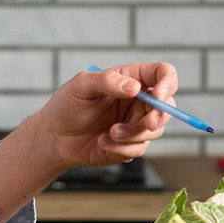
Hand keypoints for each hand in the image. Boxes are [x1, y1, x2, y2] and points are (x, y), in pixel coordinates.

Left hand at [36, 62, 177, 167]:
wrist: (55, 137)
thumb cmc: (66, 105)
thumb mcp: (81, 85)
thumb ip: (107, 80)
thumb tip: (135, 87)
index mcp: (130, 78)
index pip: (162, 73)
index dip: (168, 83)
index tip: (159, 95)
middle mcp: (137, 100)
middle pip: (167, 105)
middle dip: (159, 115)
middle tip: (146, 122)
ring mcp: (135, 123)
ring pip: (155, 130)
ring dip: (134, 133)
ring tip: (110, 132)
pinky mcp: (130, 144)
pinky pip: (140, 148)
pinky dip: (122, 148)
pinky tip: (102, 142)